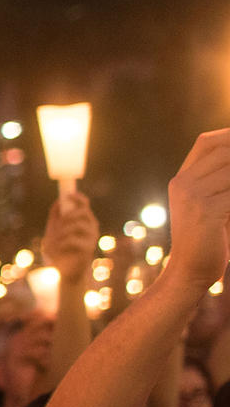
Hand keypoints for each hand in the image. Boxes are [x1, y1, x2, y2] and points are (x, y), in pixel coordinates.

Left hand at [43, 192, 99, 284]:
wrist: (65, 271)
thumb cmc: (60, 250)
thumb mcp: (54, 231)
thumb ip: (56, 217)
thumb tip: (58, 201)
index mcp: (84, 221)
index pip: (85, 204)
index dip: (78, 197)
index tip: (68, 195)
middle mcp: (91, 227)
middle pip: (82, 212)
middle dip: (66, 216)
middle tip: (56, 225)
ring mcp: (92, 238)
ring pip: (77, 225)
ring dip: (61, 231)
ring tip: (53, 240)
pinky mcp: (89, 249)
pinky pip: (73, 239)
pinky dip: (61, 243)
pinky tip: (57, 249)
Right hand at [165, 128, 229, 294]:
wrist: (190, 271)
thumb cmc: (208, 239)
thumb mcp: (211, 205)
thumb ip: (222, 183)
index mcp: (181, 180)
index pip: (206, 142)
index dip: (229, 135)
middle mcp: (182, 183)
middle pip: (225, 152)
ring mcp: (192, 196)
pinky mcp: (206, 211)